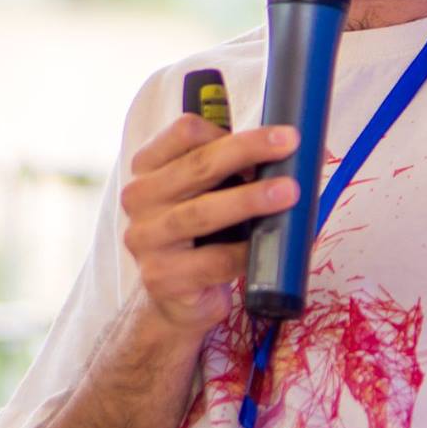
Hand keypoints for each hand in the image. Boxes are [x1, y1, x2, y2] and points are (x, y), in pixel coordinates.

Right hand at [119, 116, 302, 333]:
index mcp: (148, 168)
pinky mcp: (162, 277)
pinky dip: (243, 251)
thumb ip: (227, 169)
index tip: (268, 134)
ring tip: (287, 192)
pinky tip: (267, 245)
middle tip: (287, 144)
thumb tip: (280, 150)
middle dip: (247, 150)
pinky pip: (211, 261)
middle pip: (196, 165)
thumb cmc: (200, 235)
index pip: (183, 133)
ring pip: (201, 212)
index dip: (226, 130)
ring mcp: (146, 239)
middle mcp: (139, 199)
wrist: (176, 298)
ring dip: (248, 199)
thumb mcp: (204, 193)